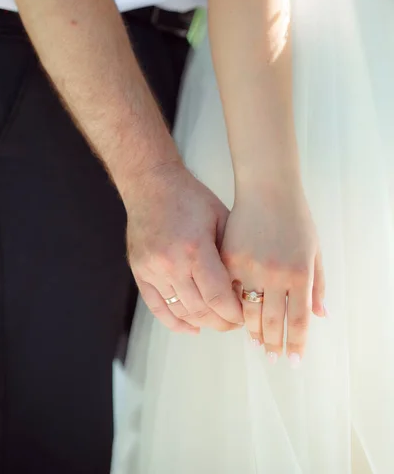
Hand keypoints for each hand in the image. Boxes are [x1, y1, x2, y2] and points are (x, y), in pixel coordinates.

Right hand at [126, 162, 242, 333]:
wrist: (151, 184)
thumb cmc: (191, 197)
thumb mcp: (221, 218)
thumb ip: (231, 253)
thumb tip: (245, 288)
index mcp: (195, 249)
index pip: (218, 297)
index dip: (234, 314)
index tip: (245, 317)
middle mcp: (171, 264)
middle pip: (201, 310)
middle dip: (222, 322)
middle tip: (236, 323)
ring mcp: (152, 270)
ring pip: (181, 312)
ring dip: (203, 322)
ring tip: (218, 321)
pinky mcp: (140, 272)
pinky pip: (157, 307)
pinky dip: (175, 322)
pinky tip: (191, 327)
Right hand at [221, 181, 325, 364]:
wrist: (268, 189)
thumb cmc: (296, 218)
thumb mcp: (315, 250)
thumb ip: (318, 284)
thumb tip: (320, 315)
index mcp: (299, 274)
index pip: (297, 320)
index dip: (295, 343)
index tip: (292, 360)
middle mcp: (274, 274)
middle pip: (270, 321)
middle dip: (272, 344)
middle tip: (272, 356)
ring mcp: (248, 266)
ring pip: (246, 311)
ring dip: (250, 330)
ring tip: (254, 341)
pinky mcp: (228, 258)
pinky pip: (227, 290)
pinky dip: (231, 306)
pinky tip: (234, 315)